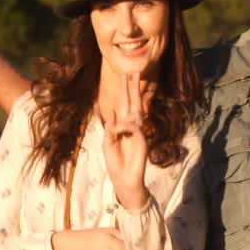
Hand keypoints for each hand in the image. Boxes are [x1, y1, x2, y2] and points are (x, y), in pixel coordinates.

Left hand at [101, 73, 150, 211]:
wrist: (124, 179)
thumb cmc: (115, 162)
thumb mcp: (107, 144)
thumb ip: (110, 129)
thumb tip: (112, 112)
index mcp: (121, 126)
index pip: (122, 105)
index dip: (122, 92)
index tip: (123, 76)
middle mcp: (130, 125)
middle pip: (131, 102)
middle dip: (131, 86)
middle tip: (133, 70)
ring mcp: (137, 131)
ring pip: (136, 107)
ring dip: (134, 92)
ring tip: (135, 77)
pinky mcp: (141, 139)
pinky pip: (132, 126)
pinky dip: (123, 127)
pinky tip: (117, 131)